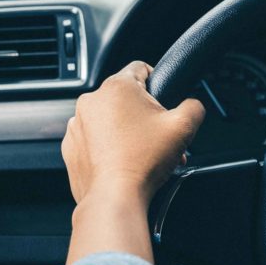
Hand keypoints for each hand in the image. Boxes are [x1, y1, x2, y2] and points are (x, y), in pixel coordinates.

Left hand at [62, 61, 205, 264]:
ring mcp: (77, 124)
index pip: (141, 68)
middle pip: (125, 98)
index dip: (157, 82)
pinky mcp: (71, 146)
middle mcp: (91, 100)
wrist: (114, 197)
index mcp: (117, 87)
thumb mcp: (183, 127)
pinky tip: (122, 161)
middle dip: (144, 115)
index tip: (162, 100)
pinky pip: (93, 138)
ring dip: (125, 131)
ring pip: (108, 119)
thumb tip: (192, 104)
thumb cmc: (143, 162)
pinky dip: (106, 147)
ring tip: (142, 153)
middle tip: (157, 137)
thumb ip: (194, 106)